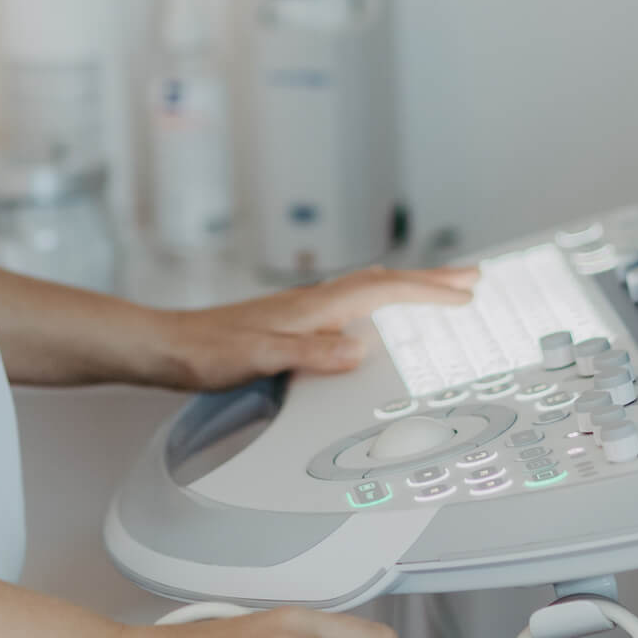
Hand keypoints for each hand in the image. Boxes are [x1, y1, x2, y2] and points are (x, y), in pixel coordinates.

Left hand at [151, 265, 478, 390]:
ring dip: (407, 286)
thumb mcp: (258, 359)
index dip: (426, 292)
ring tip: (437, 288)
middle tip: (472, 278)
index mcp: (312, 308)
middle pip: (383, 282)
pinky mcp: (291, 321)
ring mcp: (302, 310)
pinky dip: (379, 300)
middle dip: (429, 280)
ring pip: (368, 289)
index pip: (382, 292)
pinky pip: (351, 303)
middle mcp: (311, 302)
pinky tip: (374, 314)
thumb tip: (357, 350)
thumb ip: (308, 354)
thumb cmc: (205, 352)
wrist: (166, 346)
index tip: (463, 294)